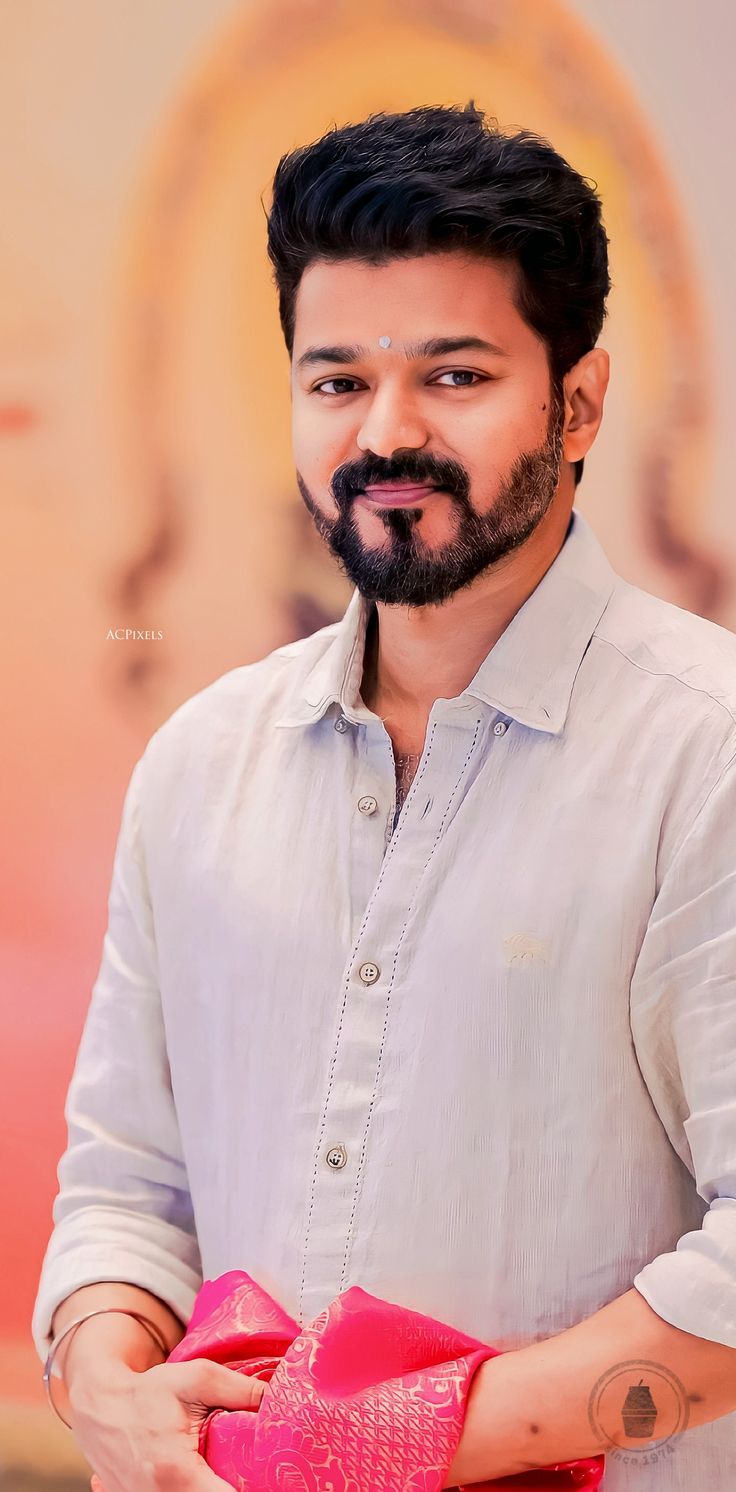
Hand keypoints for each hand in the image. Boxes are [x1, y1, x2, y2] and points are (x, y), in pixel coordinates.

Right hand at [69, 1355, 263, 1491]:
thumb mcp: (197, 1379)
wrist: (99, 1406)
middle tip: (251, 1471)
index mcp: (176, 1474)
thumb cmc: (148, 1392)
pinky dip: (196, 1489)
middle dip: (236, 1485)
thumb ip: (242, 1391)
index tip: (267, 1476)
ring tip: (228, 1471)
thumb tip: (281, 1398)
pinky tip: (204, 1475)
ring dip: (215, 1487)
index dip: (253, 1489)